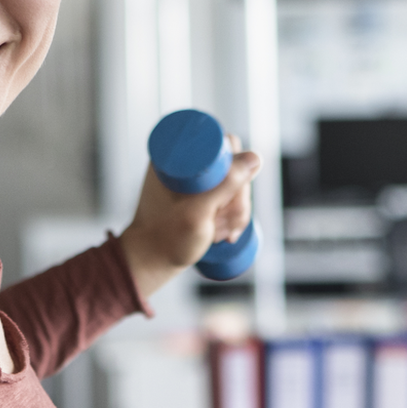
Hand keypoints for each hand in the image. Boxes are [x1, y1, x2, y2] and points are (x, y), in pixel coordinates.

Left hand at [118, 135, 261, 298]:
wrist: (151, 263)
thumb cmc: (166, 239)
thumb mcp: (199, 212)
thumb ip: (226, 185)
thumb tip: (255, 158)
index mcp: (176, 153)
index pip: (226, 145)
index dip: (236, 174)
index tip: (223, 203)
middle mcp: (185, 160)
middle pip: (236, 166)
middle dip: (237, 199)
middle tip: (219, 222)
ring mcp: (194, 179)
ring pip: (237, 185)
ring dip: (236, 212)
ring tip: (217, 232)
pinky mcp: (200, 195)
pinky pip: (231, 198)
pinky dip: (233, 216)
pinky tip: (223, 232)